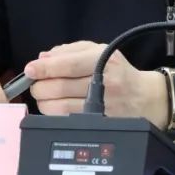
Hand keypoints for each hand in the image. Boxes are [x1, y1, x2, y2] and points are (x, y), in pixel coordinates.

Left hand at [24, 41, 167, 126]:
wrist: (145, 98)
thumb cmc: (118, 71)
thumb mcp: (98, 50)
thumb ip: (69, 51)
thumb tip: (42, 58)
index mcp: (103, 61)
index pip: (67, 66)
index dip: (44, 68)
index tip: (29, 69)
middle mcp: (104, 84)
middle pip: (59, 88)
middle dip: (39, 86)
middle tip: (36, 83)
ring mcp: (101, 107)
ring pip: (59, 107)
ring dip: (43, 101)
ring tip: (45, 94)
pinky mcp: (98, 124)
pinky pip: (66, 120)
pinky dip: (53, 112)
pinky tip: (55, 105)